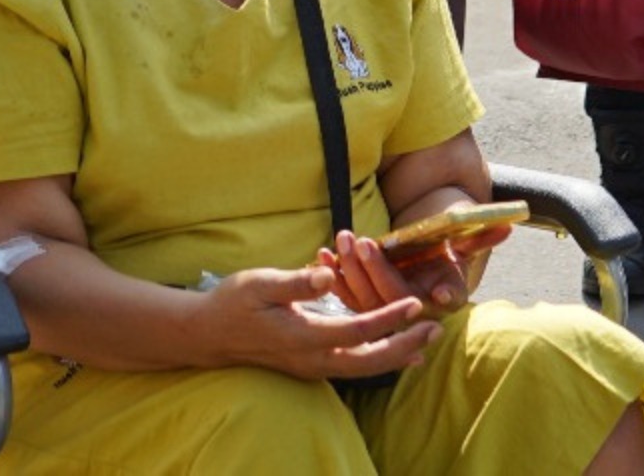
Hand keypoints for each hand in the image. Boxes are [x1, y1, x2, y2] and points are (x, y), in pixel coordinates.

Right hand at [195, 265, 439, 380]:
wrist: (209, 334)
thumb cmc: (233, 303)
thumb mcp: (259, 283)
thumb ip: (295, 282)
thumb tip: (325, 274)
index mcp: (302, 337)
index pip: (356, 331)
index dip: (387, 319)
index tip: (414, 305)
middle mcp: (311, 359)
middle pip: (368, 361)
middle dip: (404, 347)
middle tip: (434, 330)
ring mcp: (311, 367)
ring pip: (363, 369)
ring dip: (395, 356)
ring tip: (424, 342)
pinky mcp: (310, 366)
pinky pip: (353, 367)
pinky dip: (378, 359)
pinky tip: (396, 353)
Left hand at [319, 222, 509, 319]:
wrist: (418, 266)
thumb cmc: (440, 250)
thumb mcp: (461, 241)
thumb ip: (480, 234)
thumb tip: (509, 223)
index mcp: (441, 298)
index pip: (439, 299)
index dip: (440, 293)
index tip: (433, 289)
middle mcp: (413, 313)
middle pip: (393, 300)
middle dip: (377, 271)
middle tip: (363, 241)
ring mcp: (385, 315)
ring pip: (365, 301)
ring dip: (351, 272)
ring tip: (343, 239)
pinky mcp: (360, 310)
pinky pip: (344, 299)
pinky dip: (332, 278)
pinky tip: (321, 255)